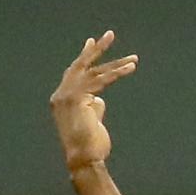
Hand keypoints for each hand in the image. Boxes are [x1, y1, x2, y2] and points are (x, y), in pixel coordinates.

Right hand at [52, 30, 138, 172]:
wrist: (83, 160)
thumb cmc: (90, 147)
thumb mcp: (91, 123)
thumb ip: (94, 108)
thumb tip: (100, 100)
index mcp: (62, 99)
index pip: (74, 73)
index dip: (85, 59)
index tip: (92, 43)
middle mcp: (61, 94)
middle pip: (81, 65)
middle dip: (96, 49)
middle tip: (110, 34)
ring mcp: (67, 95)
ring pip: (96, 73)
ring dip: (117, 64)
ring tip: (134, 58)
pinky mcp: (78, 98)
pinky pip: (102, 81)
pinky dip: (117, 73)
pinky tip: (131, 67)